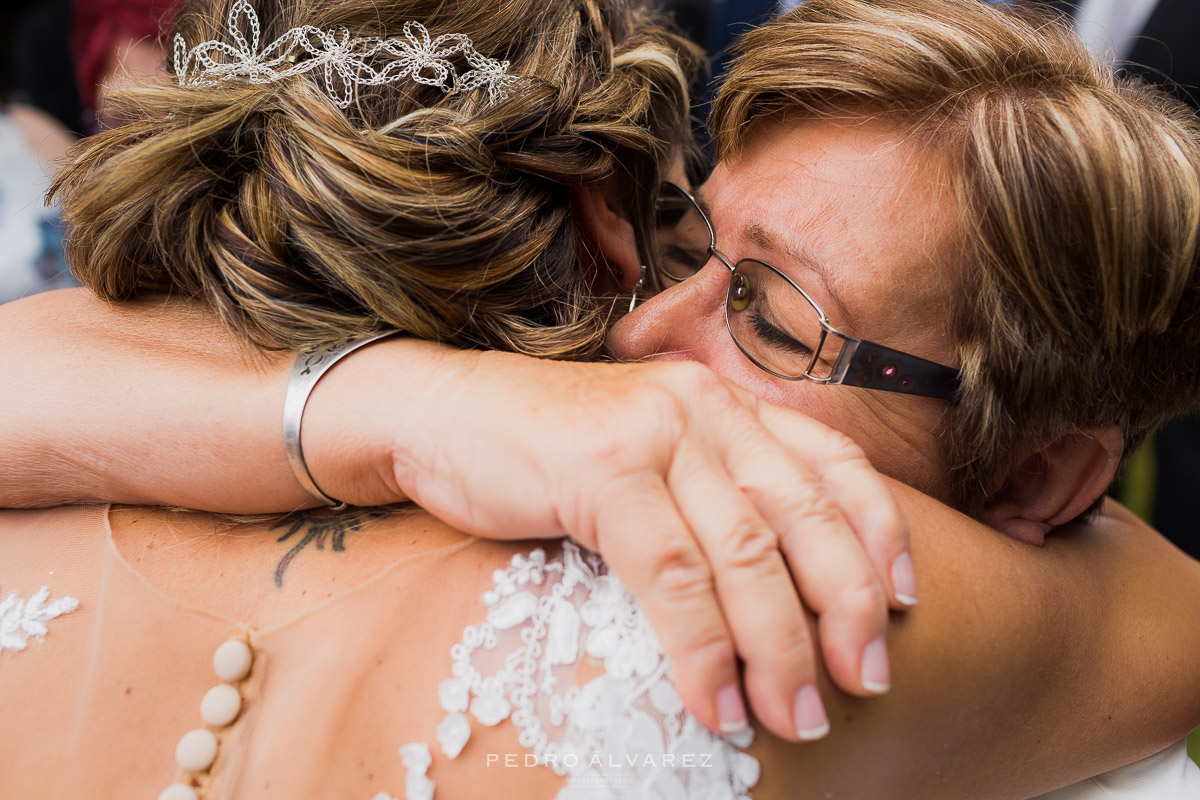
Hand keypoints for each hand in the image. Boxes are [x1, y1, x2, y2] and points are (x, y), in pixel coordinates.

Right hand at [310, 341, 911, 742]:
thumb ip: (708, 498)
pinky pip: (672, 574)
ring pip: (745, 552)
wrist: (441, 416)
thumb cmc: (545, 454)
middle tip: (865, 682)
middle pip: (805, 514)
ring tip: (796, 717)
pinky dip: (701, 648)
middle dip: (846, 607)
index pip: (832, 462)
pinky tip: (714, 702)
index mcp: (724, 405)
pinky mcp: (606, 466)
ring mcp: (657, 430)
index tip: (906, 600)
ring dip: (778, 648)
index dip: (880, 532)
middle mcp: (704, 407)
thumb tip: (769, 589)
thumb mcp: (647, 464)